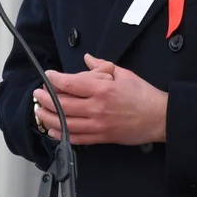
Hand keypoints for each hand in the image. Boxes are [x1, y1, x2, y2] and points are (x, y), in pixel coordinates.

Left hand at [32, 53, 166, 145]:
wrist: (159, 118)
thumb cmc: (143, 95)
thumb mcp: (124, 73)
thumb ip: (102, 66)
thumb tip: (87, 59)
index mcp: (103, 89)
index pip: (71, 83)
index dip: (55, 79)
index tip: (48, 76)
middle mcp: (97, 108)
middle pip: (63, 104)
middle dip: (45, 99)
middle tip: (38, 93)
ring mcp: (98, 125)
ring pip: (65, 123)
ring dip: (48, 117)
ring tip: (39, 111)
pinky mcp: (101, 137)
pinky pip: (76, 137)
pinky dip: (61, 134)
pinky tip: (52, 129)